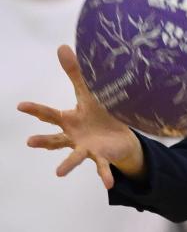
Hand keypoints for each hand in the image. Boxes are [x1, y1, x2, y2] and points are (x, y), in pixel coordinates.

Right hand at [18, 45, 144, 189]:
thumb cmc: (99, 115)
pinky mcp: (102, 156)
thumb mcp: (88, 94)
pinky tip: (108, 184)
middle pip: (56, 138)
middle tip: (30, 142)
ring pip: (75, 156)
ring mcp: (87, 149)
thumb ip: (76, 74)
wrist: (119, 136)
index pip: (49, 115)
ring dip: (67, 164)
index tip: (21, 106)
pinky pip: (102, 167)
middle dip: (43, 140)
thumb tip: (62, 47)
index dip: (35, 110)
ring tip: (58, 172)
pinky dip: (105, 175)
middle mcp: (74, 137)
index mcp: (69, 121)